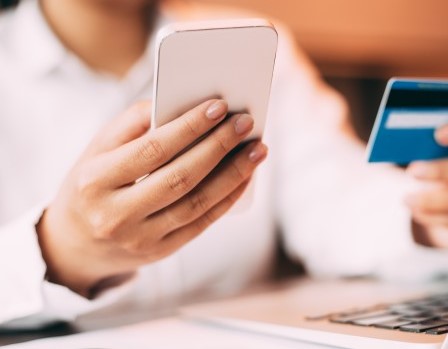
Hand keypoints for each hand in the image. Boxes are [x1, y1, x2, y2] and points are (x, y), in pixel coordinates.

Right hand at [37, 99, 267, 296]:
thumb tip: (181, 104)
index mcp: (95, 180)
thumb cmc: (91, 184)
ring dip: (234, 174)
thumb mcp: (96, 150)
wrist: (75, 245)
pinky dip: (228, 197)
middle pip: (180, 177)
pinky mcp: (161, 251)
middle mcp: (116, 214)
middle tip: (246, 123)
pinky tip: (246, 176)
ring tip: (258, 149)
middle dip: (219, 147)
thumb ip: (132, 124)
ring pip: (198, 203)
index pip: (152, 150)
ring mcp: (140, 238)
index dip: (189, 127)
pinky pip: (202, 222)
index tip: (219, 106)